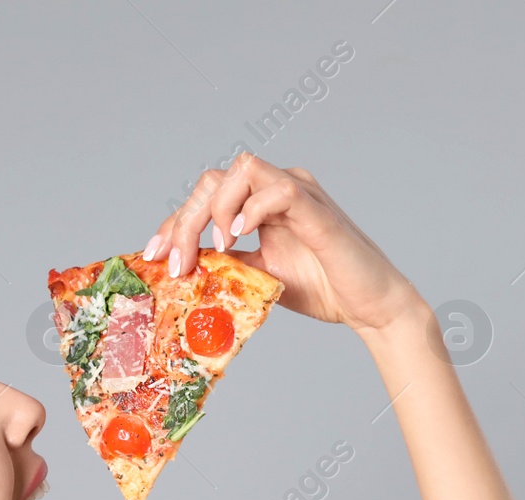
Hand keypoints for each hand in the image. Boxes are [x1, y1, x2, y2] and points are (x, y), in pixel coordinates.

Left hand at [142, 153, 425, 334]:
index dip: (176, 222)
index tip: (155, 255)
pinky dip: (250, 209)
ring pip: (243, 168)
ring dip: (215, 208)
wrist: (369, 306)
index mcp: (263, 202)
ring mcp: (299, 193)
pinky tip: (237, 238)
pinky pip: (277, 189)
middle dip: (185, 219)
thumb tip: (184, 266)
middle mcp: (279, 187)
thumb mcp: (260, 276)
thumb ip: (228, 263)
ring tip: (214, 249)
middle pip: (215, 178)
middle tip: (176, 262)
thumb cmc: (323, 287)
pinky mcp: (316, 209)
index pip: (207, 195)